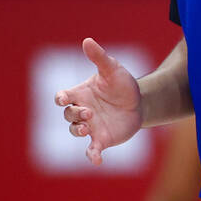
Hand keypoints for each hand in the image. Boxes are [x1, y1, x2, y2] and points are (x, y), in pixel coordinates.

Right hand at [54, 38, 143, 164]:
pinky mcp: (101, 139)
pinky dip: (91, 156)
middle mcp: (82, 111)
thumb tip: (87, 40)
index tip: (64, 98)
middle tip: (89, 113)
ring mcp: (90, 126)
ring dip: (78, 130)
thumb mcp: (113, 69)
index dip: (60, 98)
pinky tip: (96, 160)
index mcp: (81, 93)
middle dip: (75, 114)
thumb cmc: (122, 84)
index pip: (63, 97)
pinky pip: (91, 150)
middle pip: (68, 115)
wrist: (140, 102)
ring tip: (87, 128)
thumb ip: (99, 57)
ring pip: (75, 131)